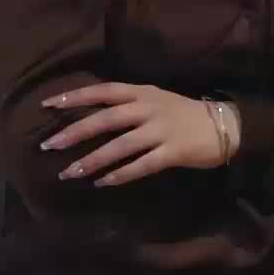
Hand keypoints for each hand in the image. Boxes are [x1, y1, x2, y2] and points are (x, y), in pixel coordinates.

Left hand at [40, 83, 238, 186]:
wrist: (225, 125)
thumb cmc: (182, 113)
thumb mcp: (154, 99)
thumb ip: (126, 104)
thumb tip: (89, 116)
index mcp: (141, 93)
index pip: (102, 91)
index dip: (75, 97)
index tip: (48, 105)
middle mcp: (148, 109)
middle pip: (105, 119)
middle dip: (75, 132)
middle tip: (49, 145)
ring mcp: (161, 130)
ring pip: (120, 145)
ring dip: (93, 160)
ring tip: (70, 172)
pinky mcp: (173, 152)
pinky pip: (142, 165)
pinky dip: (121, 174)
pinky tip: (102, 183)